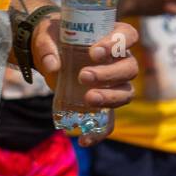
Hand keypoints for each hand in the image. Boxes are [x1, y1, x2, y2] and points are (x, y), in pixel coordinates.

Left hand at [32, 17, 138, 145]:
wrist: (48, 51)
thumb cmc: (52, 37)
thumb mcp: (45, 35)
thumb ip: (46, 47)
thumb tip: (52, 65)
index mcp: (111, 35)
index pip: (128, 35)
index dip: (117, 43)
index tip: (94, 52)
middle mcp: (119, 59)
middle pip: (129, 68)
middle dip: (109, 74)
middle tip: (83, 76)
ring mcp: (114, 83)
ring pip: (125, 93)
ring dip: (109, 98)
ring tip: (88, 98)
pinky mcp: (102, 102)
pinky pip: (109, 120)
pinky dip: (100, 132)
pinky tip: (84, 140)